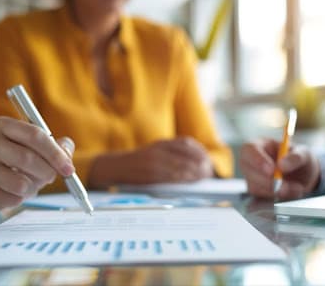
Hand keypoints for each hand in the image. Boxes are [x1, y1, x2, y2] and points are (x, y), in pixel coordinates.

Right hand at [0, 117, 75, 207]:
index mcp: (4, 125)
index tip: (68, 168)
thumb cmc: (19, 156)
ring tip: (31, 183)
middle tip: (52, 177)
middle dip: (47, 172)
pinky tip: (16, 191)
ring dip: (35, 187)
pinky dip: (22, 198)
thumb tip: (66, 152)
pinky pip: (13, 200)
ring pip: (20, 184)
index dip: (55, 153)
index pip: (34, 135)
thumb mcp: (38, 145)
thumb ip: (59, 146)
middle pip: (27, 159)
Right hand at [89, 137, 213, 186]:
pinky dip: (184, 179)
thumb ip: (171, 153)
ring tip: (202, 177)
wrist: (116, 167)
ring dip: (195, 173)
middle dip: (200, 163)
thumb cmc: (139, 162)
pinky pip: (172, 176)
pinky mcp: (151, 175)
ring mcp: (155, 162)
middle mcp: (158, 150)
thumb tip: (195, 163)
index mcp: (160, 143)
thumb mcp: (154, 151)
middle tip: (208, 171)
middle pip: (186, 155)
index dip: (199, 151)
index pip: (186, 143)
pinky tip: (190, 181)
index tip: (207, 158)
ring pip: (181, 166)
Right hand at [239, 139, 319, 200]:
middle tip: (285, 186)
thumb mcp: (303, 153)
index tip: (272, 170)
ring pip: (255, 187)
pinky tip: (291, 193)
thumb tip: (281, 165)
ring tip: (297, 188)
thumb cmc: (299, 159)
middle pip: (248, 171)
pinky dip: (278, 197)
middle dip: (267, 181)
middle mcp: (251, 162)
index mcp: (258, 145)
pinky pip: (262, 198)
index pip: (249, 150)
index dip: (257, 160)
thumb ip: (295, 157)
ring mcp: (252, 178)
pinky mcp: (258, 193)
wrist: (303, 176)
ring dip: (276, 191)